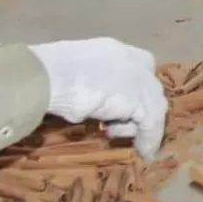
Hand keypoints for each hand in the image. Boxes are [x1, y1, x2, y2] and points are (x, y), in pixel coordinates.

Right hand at [30, 38, 166, 158]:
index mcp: (116, 50)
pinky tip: (143, 151)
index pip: (138, 70)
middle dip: (139, 111)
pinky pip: (151, 124)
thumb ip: (94, 83)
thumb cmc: (52, 74)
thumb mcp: (77, 75)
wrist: (49, 76)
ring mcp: (140, 79)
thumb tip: (91, 100)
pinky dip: (148, 139)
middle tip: (120, 126)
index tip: (123, 109)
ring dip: (141, 127)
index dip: (134, 92)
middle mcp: (134, 60)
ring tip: (115, 134)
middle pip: (150, 90)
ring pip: (154, 107)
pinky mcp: (141, 100)